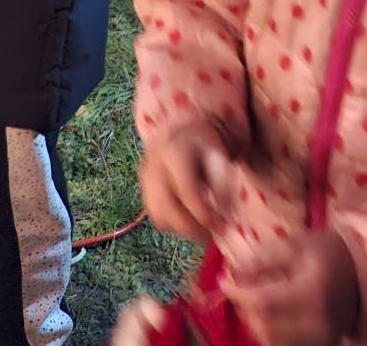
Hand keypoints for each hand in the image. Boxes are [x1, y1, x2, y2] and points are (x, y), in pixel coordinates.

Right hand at [138, 117, 236, 242]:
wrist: (185, 130)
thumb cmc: (206, 145)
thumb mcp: (220, 156)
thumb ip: (222, 183)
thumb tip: (222, 213)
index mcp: (174, 149)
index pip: (185, 188)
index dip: (201, 211)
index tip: (219, 225)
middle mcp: (154, 161)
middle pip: (165, 204)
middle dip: (190, 227)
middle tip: (210, 236)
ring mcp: (145, 175)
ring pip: (157, 213)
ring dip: (180, 228)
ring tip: (201, 228)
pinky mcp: (143, 187)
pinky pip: (154, 214)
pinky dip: (171, 224)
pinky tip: (187, 218)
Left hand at [223, 229, 359, 345]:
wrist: (362, 271)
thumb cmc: (326, 252)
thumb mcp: (294, 244)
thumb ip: (262, 260)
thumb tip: (232, 274)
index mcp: (313, 292)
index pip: (264, 302)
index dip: (237, 293)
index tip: (223, 281)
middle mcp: (319, 323)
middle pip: (266, 326)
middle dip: (245, 307)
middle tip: (241, 287)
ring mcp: (323, 339)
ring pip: (274, 341)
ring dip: (256, 322)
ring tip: (256, 298)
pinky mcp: (323, 345)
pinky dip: (271, 333)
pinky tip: (270, 314)